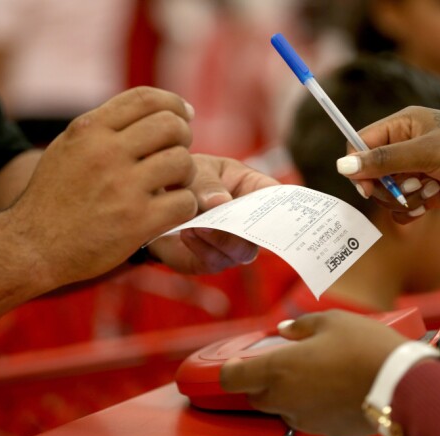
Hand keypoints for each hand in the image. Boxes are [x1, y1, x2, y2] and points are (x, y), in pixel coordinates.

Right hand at [8, 87, 197, 286]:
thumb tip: (148, 113)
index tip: (184, 115)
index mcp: (88, 130)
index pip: (145, 98)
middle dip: (183, 138)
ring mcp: (123, 187)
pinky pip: (184, 202)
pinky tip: (171, 211)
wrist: (32, 247)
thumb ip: (102, 128)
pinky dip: (185, 206)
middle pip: (171, 125)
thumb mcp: (67, 149)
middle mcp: (106, 153)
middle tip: (176, 155)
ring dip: (186, 174)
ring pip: (182, 162)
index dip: (173, 103)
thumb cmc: (53, 199)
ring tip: (175, 186)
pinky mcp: (136, 222)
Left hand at [148, 154, 279, 273]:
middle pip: (264, 234)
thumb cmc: (187, 179)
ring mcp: (232, 245)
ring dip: (221, 239)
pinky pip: (214, 260)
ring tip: (197, 224)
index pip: (279, 201)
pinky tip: (187, 232)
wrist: (154, 201)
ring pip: (241, 252)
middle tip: (221, 216)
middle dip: (246, 227)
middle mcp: (249, 222)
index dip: (285, 208)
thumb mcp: (196, 170)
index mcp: (254, 191)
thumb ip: (206, 182)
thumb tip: (221, 201)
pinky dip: (201, 247)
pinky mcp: (211, 260)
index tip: (277, 211)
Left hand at [220, 310, 406, 435]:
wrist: (404, 384)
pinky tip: (333, 391)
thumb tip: (286, 330)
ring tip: (314, 375)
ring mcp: (305, 419)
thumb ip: (301, 325)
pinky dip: (313, 406)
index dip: (230, 371)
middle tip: (281, 364)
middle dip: (260, 382)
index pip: (231, 379)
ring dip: (287, 395)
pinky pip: (309, 418)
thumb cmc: (365, 347)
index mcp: (278, 369)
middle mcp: (284, 398)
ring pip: (282, 409)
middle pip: (255, 397)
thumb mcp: (331, 321)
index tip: (238, 363)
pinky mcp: (326, 432)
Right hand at [336, 106, 439, 222]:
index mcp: (403, 125)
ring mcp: (415, 170)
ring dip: (400, 199)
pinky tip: (427, 205)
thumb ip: (382, 161)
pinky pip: (400, 206)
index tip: (366, 186)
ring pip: (384, 192)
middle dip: (383, 187)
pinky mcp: (424, 191)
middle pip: (370, 172)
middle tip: (405, 190)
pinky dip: (409, 210)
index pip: (361, 143)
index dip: (358, 165)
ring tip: (426, 193)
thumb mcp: (426, 152)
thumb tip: (342, 165)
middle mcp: (405, 146)